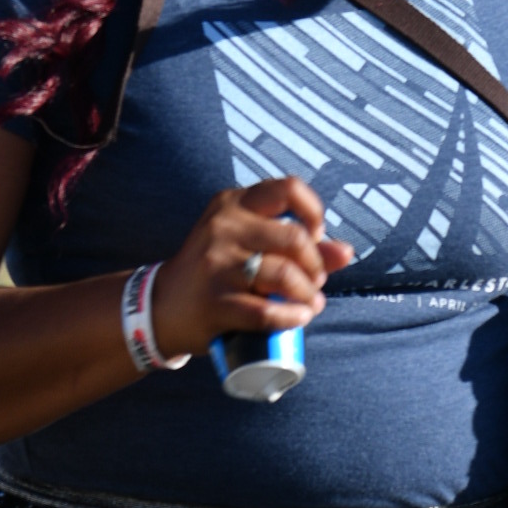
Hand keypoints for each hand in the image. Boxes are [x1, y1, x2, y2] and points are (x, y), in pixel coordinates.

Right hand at [151, 175, 353, 361]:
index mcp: (233, 204)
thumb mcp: (247, 245)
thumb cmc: (215, 272)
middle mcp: (224, 227)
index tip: (315, 237)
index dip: (314, 213)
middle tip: (315, 281)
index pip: (288, 189)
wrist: (162, 306)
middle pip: (293, 238)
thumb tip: (346, 252)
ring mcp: (217, 264)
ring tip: (309, 304)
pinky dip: (291, 317)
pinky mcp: (214, 302)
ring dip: (307, 294)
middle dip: (315, 264)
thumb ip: (297, 244)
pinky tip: (298, 318)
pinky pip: (265, 311)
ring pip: (283, 274)